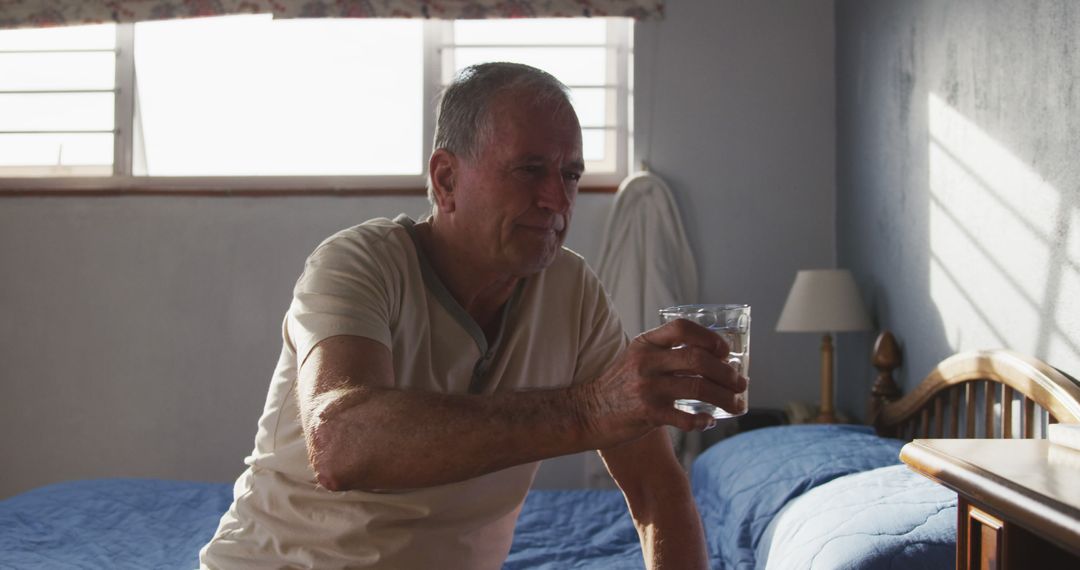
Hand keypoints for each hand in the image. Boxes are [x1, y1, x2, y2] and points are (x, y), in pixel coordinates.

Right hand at [577, 319, 747, 446]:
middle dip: (727, 372)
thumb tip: (708, 356)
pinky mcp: (648, 413)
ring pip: (698, 387)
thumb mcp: (637, 358)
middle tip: (741, 383)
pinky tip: (708, 422)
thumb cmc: (619, 385)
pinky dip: (702, 421)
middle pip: (698, 359)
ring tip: (736, 404)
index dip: (709, 337)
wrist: (587, 412)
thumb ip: (665, 353)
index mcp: (645, 344)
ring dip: (724, 397)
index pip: (682, 329)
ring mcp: (647, 387)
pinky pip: (685, 417)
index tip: (725, 351)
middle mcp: (646, 362)